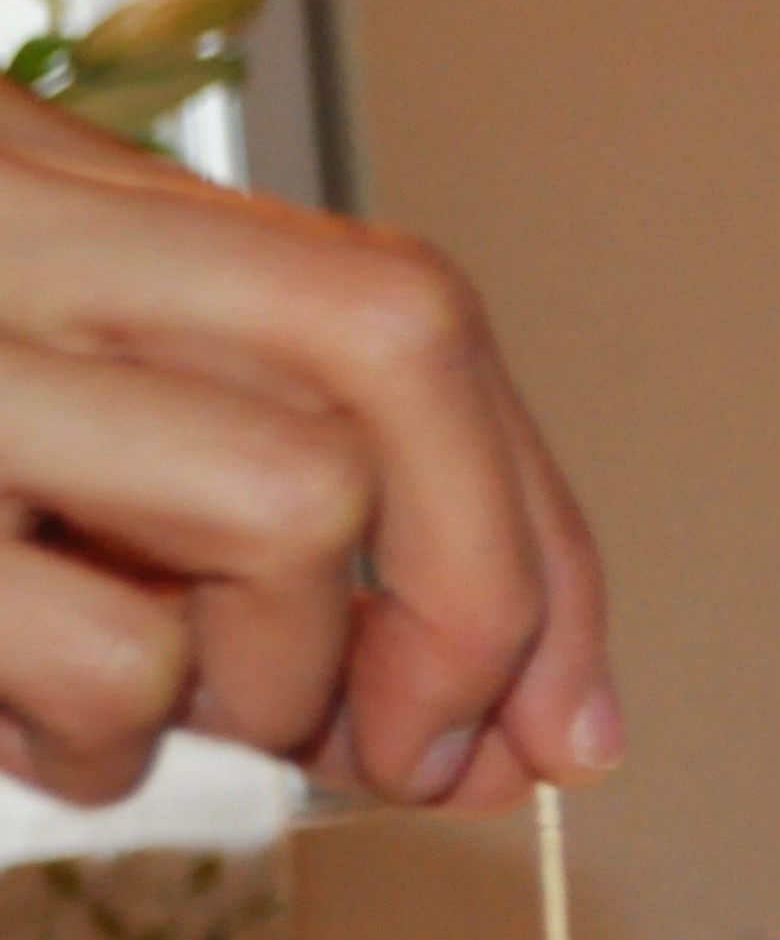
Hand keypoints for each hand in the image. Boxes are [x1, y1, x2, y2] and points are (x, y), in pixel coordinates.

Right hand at [0, 83, 610, 805]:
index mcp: (61, 193)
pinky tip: (19, 721)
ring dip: (274, 671)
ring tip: (153, 703)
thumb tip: (524, 736)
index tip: (564, 716)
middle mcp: (4, 228)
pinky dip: (109, 745)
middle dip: (480, 586)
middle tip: (418, 746)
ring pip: (288, 496)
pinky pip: (114, 659)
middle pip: (396, 341)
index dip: (536, 535)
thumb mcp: (66, 452)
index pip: (408, 314)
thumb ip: (276, 543)